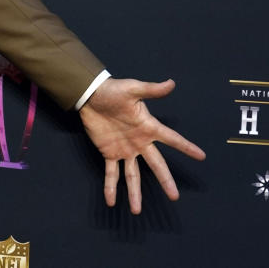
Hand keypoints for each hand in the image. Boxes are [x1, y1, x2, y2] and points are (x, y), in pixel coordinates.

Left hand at [79, 78, 204, 213]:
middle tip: (174, 197)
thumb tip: (171, 83)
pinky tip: (111, 201)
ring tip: (137, 211)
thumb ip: (152, 89)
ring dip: (135, 193)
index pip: (172, 139)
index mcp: (149, 128)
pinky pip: (111, 172)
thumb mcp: (133, 89)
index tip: (202, 156)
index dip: (186, 147)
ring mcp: (125, 149)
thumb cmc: (113, 91)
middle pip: (156, 164)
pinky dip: (110, 186)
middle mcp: (140, 142)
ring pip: (133, 175)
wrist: (90, 95)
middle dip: (165, 180)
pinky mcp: (109, 152)